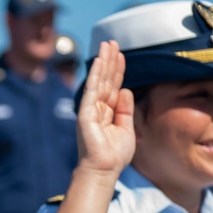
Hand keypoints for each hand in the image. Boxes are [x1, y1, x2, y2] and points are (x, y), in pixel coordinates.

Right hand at [76, 41, 134, 176]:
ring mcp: (90, 109)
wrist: (104, 170)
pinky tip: (100, 61)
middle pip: (105, 79)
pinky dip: (96, 74)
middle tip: (112, 42)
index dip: (117, 70)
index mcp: (107, 112)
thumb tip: (125, 89)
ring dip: (103, 61)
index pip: (113, 86)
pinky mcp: (85, 113)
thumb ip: (126, 109)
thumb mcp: (126, 128)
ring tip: (107, 44)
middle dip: (109, 60)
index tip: (121, 54)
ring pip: (98, 81)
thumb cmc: (114, 155)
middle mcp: (97, 108)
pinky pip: (92, 89)